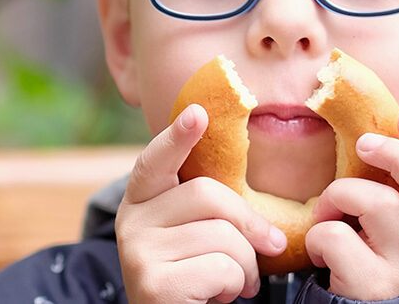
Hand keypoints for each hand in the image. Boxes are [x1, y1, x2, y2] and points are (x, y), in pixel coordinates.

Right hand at [116, 104, 287, 303]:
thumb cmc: (194, 282)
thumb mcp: (195, 239)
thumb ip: (208, 215)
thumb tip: (270, 232)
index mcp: (139, 203)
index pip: (155, 161)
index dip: (176, 137)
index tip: (198, 113)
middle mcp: (129, 222)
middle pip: (208, 195)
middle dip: (249, 224)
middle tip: (266, 251)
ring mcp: (137, 252)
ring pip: (223, 236)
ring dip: (246, 267)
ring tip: (235, 284)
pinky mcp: (154, 283)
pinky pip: (222, 268)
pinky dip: (235, 286)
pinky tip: (219, 298)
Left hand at [306, 108, 398, 299]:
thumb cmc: (355, 248)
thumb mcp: (373, 213)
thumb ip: (380, 178)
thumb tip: (372, 120)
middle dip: (398, 156)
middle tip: (362, 143)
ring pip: (378, 203)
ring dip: (339, 194)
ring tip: (325, 214)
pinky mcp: (370, 282)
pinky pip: (336, 237)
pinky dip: (317, 235)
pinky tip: (318, 249)